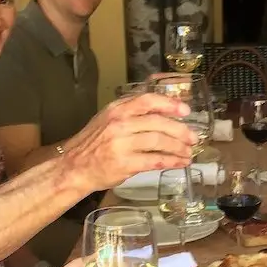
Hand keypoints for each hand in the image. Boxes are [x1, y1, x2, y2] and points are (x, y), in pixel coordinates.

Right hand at [65, 93, 194, 190]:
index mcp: (117, 109)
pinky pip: (154, 160)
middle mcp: (119, 123)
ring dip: (178, 147)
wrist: (74, 166)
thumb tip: (163, 113)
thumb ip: (132, 114)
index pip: (147, 100)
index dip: (169, 104)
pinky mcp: (124, 164)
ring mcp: (121, 144)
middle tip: (192, 137)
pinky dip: (171, 161)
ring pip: (159, 141)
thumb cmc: (94, 144)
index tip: (185, 110)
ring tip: (188, 152)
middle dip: (180, 130)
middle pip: (158, 123)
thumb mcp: (108, 119)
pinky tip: (179, 163)